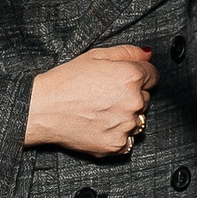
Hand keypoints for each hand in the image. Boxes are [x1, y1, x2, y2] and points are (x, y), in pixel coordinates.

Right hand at [26, 45, 156, 154]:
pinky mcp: (116, 145)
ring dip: (125, 116)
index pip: (153, 76)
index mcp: (130, 77)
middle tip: (105, 95)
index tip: (122, 80)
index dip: (138, 76)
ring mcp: (126, 126)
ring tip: (100, 111)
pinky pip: (127, 140)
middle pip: (145, 98)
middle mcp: (133, 102)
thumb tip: (148, 55)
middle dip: (131, 96)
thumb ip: (127, 52)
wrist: (43, 109)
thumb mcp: (95, 55)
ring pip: (137, 120)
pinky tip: (99, 125)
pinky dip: (117, 134)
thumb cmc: (65, 81)